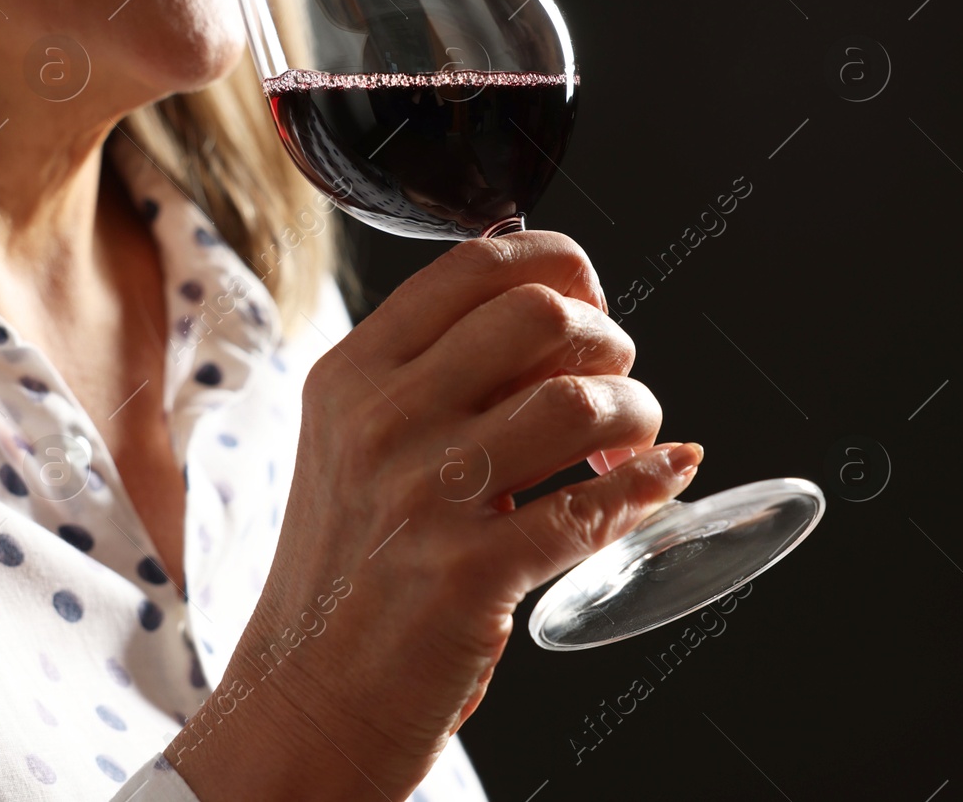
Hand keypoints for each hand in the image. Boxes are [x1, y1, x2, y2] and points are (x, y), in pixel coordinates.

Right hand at [169, 232, 702, 800]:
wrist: (308, 696)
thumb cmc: (344, 569)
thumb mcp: (351, 444)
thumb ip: (431, 376)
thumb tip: (554, 314)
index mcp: (351, 374)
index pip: (474, 265)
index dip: (560, 265)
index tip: (588, 300)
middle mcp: (380, 420)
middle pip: (542, 317)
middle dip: (609, 340)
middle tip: (609, 384)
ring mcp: (424, 495)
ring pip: (583, 402)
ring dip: (635, 417)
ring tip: (622, 450)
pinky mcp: (468, 573)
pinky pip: (594, 506)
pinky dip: (647, 487)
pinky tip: (655, 482)